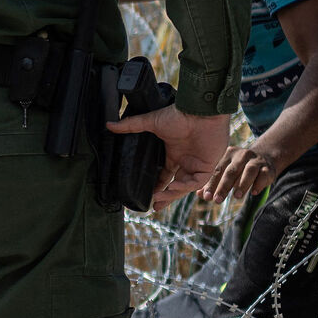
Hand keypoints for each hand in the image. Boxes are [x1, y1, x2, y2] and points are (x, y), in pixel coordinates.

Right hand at [105, 106, 230, 210]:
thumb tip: (109, 125)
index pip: (165, 175)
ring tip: (158, 198)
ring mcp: (197, 163)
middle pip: (175, 185)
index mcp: (174, 154)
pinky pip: (196, 181)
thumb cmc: (178, 114)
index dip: (158, 186)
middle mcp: (186, 161)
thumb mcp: (151, 122)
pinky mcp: (207, 165)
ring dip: (172, 193)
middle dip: (166, 197)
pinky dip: (185, 186)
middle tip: (154, 207)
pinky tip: (173, 186)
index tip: (148, 196)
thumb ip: (131, 125)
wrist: (199, 111)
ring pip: (185, 186)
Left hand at [198, 144, 278, 202]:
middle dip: (223, 186)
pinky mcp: (268, 168)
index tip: (206, 197)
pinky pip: (264, 175)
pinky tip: (254, 192)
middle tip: (217, 200)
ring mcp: (256, 160)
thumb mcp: (226, 172)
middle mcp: (242, 155)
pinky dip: (259, 184)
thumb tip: (200, 194)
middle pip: (231, 171)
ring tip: (236, 196)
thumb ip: (213, 182)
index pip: (217, 170)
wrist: (264, 159)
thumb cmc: (239, 168)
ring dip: (242, 184)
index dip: (211, 184)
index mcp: (228, 154)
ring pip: (249, 171)